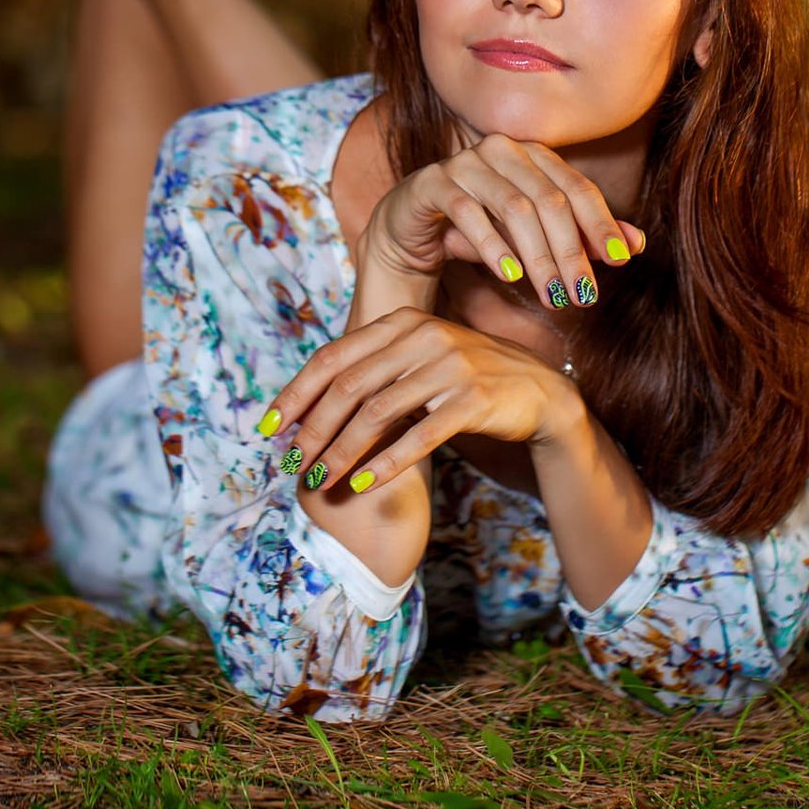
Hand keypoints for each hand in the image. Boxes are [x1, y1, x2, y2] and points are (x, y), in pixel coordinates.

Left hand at [260, 306, 581, 494]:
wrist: (540, 392)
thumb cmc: (468, 381)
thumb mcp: (420, 361)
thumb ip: (375, 371)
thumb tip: (310, 405)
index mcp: (402, 322)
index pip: (333, 357)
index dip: (295, 393)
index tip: (268, 426)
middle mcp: (423, 336)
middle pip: (348, 386)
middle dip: (313, 429)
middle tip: (291, 463)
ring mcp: (449, 365)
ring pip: (377, 413)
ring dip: (341, 452)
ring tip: (319, 480)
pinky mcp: (472, 398)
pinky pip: (418, 436)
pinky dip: (385, 464)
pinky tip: (363, 485)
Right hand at [360, 133, 647, 310]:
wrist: (411, 229)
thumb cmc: (480, 229)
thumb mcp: (533, 236)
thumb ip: (581, 236)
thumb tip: (635, 245)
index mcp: (532, 154)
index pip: (577, 188)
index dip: (601, 223)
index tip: (620, 262)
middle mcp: (501, 149)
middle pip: (550, 200)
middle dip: (571, 251)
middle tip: (584, 295)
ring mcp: (464, 162)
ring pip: (514, 207)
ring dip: (538, 257)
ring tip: (552, 295)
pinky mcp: (431, 182)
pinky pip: (468, 212)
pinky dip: (493, 246)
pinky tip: (511, 276)